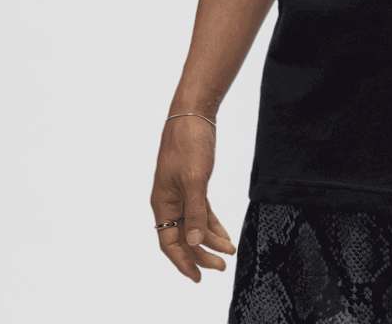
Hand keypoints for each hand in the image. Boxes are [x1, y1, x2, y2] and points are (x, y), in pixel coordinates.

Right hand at [150, 116, 236, 281]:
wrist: (193, 115)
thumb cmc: (189, 144)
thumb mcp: (194, 179)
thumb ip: (195, 211)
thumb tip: (194, 241)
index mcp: (163, 203)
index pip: (169, 242)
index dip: (183, 262)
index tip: (198, 277)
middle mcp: (169, 201)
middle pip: (183, 237)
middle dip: (201, 254)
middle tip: (221, 267)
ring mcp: (181, 193)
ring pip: (193, 225)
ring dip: (210, 240)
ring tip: (228, 253)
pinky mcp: (193, 184)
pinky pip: (201, 212)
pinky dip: (212, 224)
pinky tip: (224, 235)